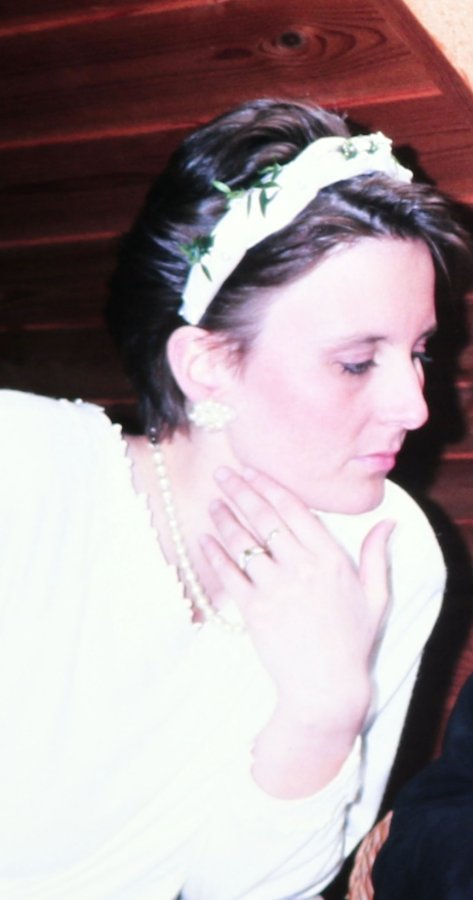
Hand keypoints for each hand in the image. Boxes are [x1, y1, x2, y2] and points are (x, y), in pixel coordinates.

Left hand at [201, 465, 393, 734]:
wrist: (326, 688)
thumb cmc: (352, 642)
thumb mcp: (375, 597)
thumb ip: (376, 556)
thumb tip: (387, 523)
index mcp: (330, 559)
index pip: (294, 510)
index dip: (270, 486)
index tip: (252, 470)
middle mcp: (301, 568)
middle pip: (264, 518)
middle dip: (240, 491)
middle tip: (222, 472)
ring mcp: (275, 589)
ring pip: (243, 543)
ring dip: (224, 518)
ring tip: (212, 501)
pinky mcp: (254, 611)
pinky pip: (229, 575)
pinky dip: (214, 555)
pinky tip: (203, 539)